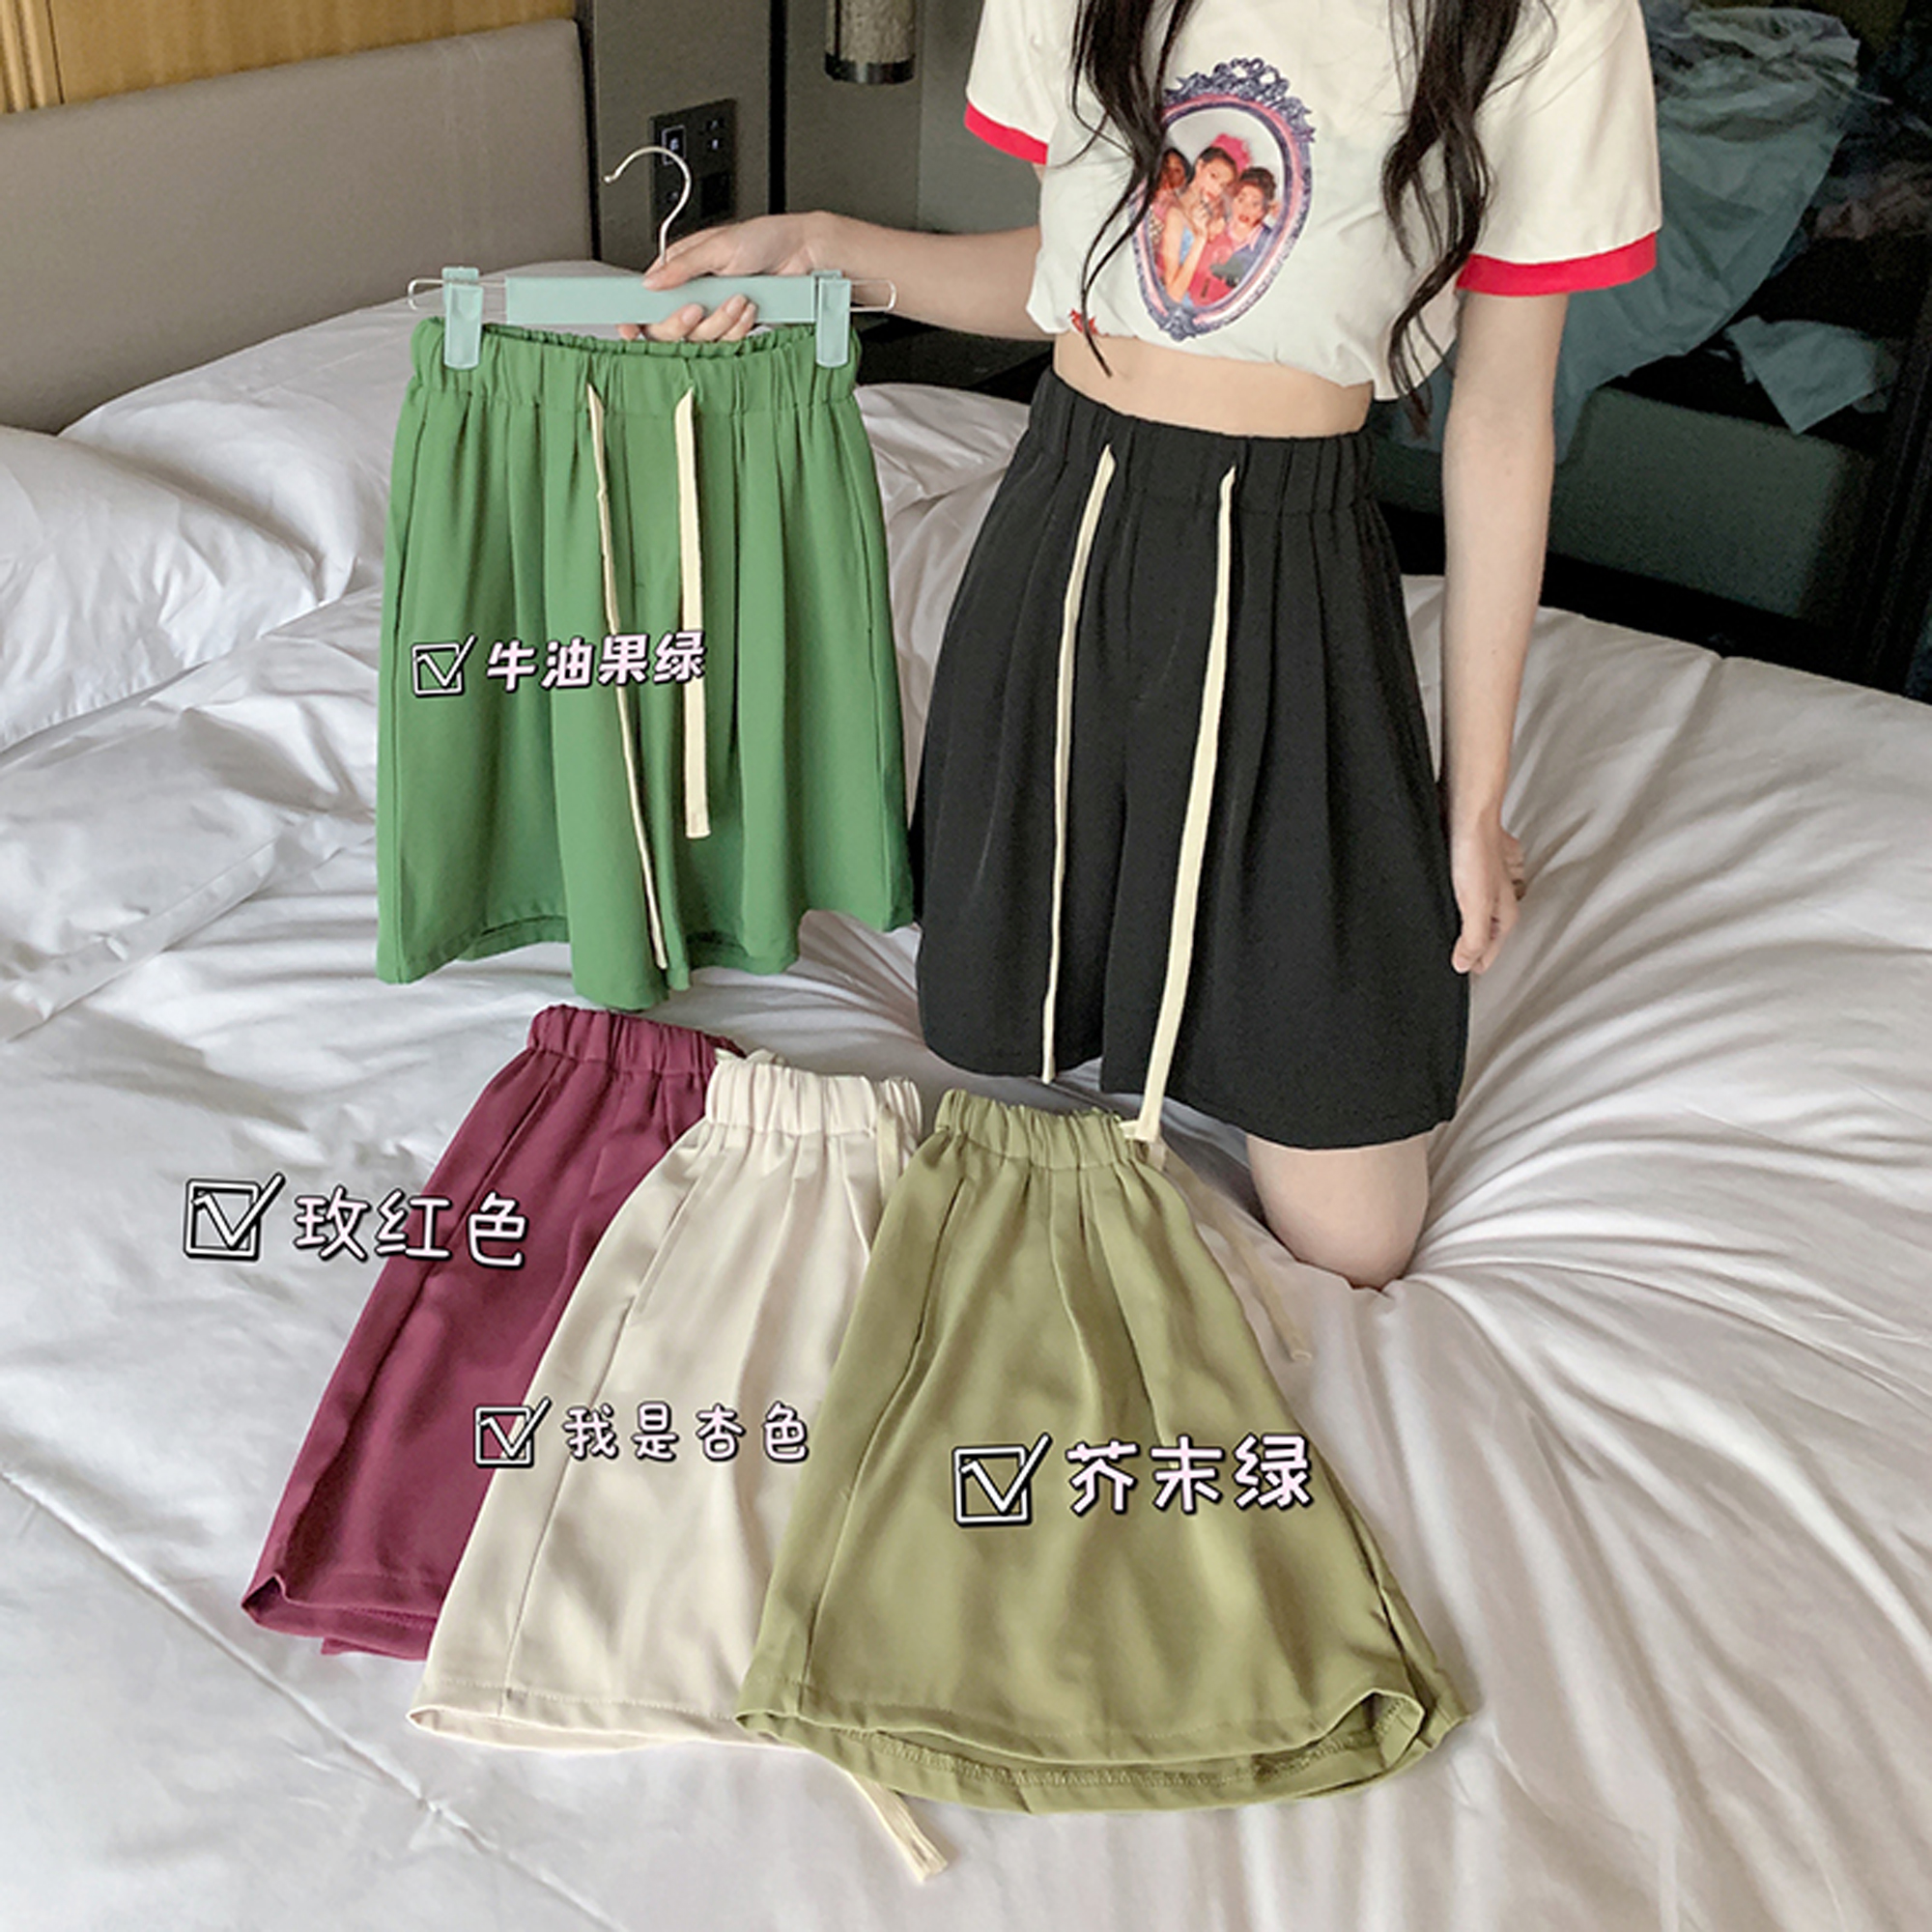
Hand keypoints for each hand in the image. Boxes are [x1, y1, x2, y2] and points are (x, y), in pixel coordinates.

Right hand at [617, 212, 824, 341]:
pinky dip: (739, 327)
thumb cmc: (764, 238)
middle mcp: (694, 292)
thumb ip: (682, 266)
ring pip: (699, 338)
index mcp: (681, 267)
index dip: (637, 315)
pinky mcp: (734, 327)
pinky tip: (749, 307)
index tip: (630, 326)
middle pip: (667, 327)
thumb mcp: (718, 246)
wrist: (802, 255)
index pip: (648, 297)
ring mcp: (714, 312)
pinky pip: (726, 341)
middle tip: (698, 308)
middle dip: (682, 322)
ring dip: (720, 320)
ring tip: (738, 297)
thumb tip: (651, 282)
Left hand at [1447, 817, 1526, 974]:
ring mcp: (1483, 884)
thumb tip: (1464, 965)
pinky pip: (1462, 897)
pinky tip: (1440, 906)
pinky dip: (1452, 907)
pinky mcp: (1468, 869)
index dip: (1472, 967)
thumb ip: (1471, 938)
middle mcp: (1498, 900)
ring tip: (1445, 941)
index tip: (1457, 978)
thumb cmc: (1474, 849)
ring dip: (1461, 928)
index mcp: (1504, 913)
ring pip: (1474, 916)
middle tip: (1452, 964)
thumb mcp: (1474, 903)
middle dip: (1469, 950)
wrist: (1465, 810)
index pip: (1489, 954)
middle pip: (1484, 936)